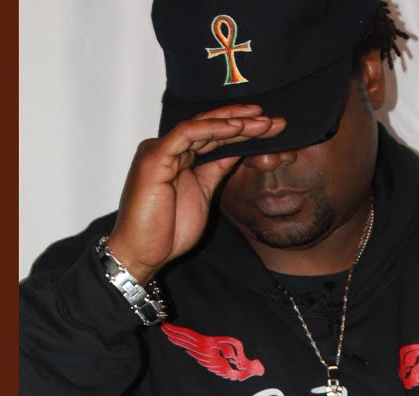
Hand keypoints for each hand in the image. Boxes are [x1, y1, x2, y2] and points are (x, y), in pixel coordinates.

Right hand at [105, 105, 284, 281]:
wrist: (143, 253)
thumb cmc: (168, 230)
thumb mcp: (203, 193)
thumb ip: (217, 168)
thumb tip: (238, 149)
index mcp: (178, 157)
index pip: (213, 135)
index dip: (242, 129)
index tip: (271, 128)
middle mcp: (168, 149)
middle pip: (210, 126)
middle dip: (244, 120)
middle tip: (275, 120)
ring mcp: (160, 151)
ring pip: (201, 126)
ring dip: (234, 121)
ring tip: (262, 121)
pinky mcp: (154, 157)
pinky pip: (186, 135)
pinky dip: (212, 129)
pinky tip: (237, 127)